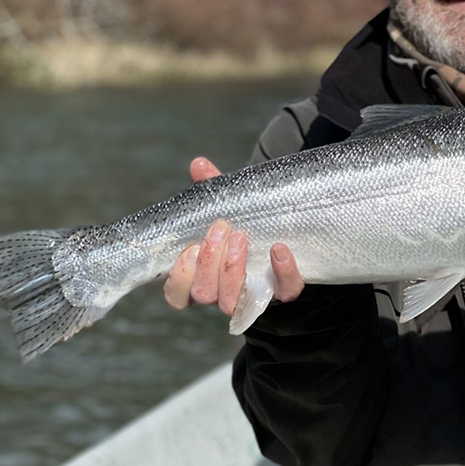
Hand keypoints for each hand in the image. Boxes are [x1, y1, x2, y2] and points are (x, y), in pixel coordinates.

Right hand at [162, 156, 305, 313]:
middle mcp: (222, 293)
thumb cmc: (244, 227)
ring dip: (232, 269)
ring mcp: (252, 295)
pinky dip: (282, 272)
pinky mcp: (284, 291)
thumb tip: (199, 164)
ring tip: (240, 238)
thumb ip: (211, 191)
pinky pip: (285, 292)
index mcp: (201, 278)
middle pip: (204, 293)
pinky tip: (279, 249)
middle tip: (221, 229)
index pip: (177, 295)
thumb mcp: (228, 209)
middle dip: (209, 262)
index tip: (190, 248)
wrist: (287, 242)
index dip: (180, 277)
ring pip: (232, 301)